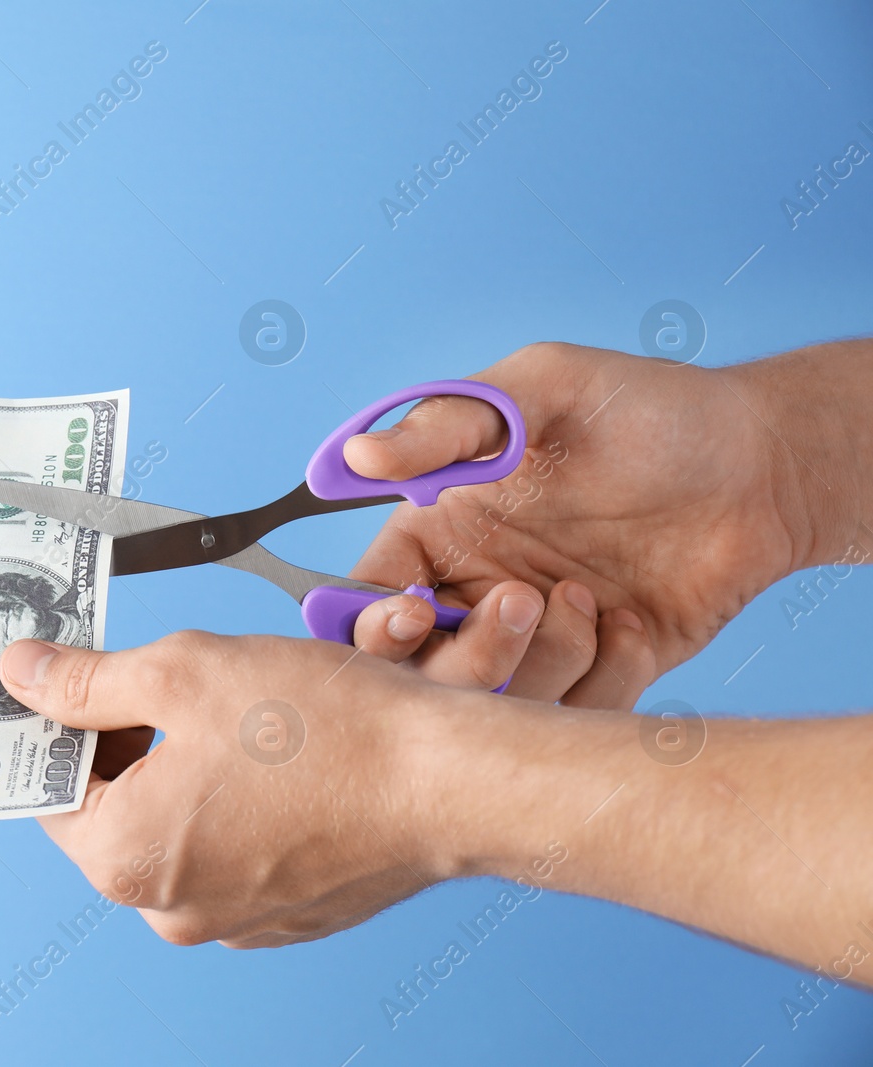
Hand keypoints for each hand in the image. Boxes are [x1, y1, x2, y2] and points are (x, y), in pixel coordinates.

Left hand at [1, 631, 872, 979]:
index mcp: (124, 857)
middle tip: (161, 679)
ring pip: (177, 826)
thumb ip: (84, 680)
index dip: (56, 723)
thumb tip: (21, 675)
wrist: (450, 779)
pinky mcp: (288, 913)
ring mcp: (234, 918)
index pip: (48, 787)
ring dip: (185, 767)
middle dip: (125, 740)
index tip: (70, 679)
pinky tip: (276, 754)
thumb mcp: (180, 672)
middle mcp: (171, 907)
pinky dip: (238, 801)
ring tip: (232, 711)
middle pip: (110, 810)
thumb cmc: (326, 728)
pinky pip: (234, 848)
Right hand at [343, 342, 803, 707]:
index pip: (364, 602)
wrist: (766, 465)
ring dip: (548, 660)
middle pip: (421, 677)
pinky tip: (635, 623)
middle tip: (525, 598)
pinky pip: (577, 722)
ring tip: (594, 598)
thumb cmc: (651, 410)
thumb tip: (360, 456)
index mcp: (438, 533)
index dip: (372, 627)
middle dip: (469, 654)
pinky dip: (606, 679)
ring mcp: (538, 643)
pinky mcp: (600, 678)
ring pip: (499, 709)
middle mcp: (476, 593)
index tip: (414, 614)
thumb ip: (446, 426)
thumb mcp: (541, 390)